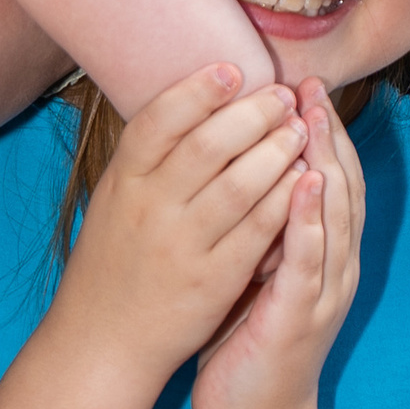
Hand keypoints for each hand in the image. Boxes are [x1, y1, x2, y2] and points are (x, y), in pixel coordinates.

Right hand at [58, 64, 303, 392]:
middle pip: (208, 145)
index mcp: (123, 181)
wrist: (104, 339)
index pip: (159, 120)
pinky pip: (258, 231)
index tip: (234, 69)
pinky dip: (285, 200)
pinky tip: (305, 180)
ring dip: (278, 151)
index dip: (198, 90)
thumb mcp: (116, 199)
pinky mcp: (212, 279)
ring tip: (300, 130)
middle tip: (283, 96)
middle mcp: (150, 208)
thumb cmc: (116, 260)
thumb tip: (194, 100)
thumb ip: (149, 158)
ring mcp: (182, 244)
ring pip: (240, 184)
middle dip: (253, 114)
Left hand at [191, 82, 361, 408]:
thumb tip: (239, 172)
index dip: (324, 135)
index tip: (305, 88)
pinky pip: (309, 259)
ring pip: (334, 215)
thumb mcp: (255, 274)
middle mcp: (334, 270)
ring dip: (325, 163)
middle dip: (328, 134)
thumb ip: (260, 229)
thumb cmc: (247, 346)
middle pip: (342, 188)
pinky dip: (309, 219)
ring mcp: (323, 292)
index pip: (332, 182)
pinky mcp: (302, 315)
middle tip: (312, 86)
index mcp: (324, 258)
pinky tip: (303, 184)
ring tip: (312, 117)